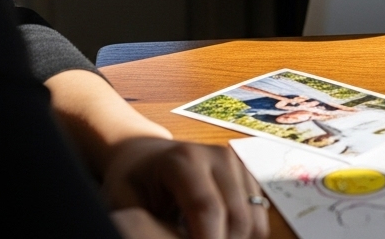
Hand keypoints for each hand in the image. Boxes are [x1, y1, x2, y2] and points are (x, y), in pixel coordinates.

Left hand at [102, 137, 268, 238]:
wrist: (144, 154)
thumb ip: (146, 226)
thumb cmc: (131, 180)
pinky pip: (259, 217)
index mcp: (183, 159)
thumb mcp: (125, 203)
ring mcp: (237, 164)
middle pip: (237, 217)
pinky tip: (218, 236)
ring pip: (253, 220)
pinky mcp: (247, 175)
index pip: (207, 208)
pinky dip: (243, 236)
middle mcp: (218, 156)